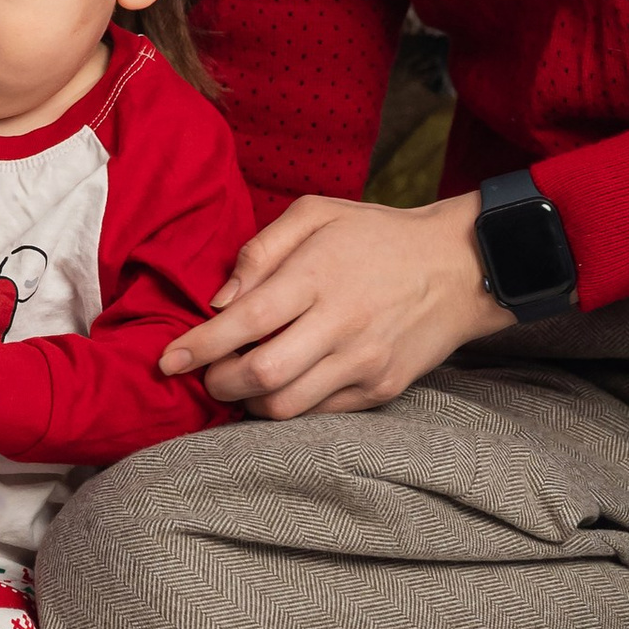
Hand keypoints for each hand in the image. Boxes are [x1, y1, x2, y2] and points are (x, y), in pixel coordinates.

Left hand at [157, 191, 512, 418]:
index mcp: (319, 275)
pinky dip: (290, 408)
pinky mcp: (382, 389)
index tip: (168, 361)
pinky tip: (282, 387)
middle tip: (207, 375)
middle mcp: (342, 324)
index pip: (247, 320)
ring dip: (250, 404)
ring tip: (240, 386)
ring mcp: (364, 362)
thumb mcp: (317, 214)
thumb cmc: (377, 235)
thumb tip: (219, 299)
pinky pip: (321, 414)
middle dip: (219, 383)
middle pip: (262, 375)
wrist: (459, 266)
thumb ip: (260, 250)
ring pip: (288, 407)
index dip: (200, 346)